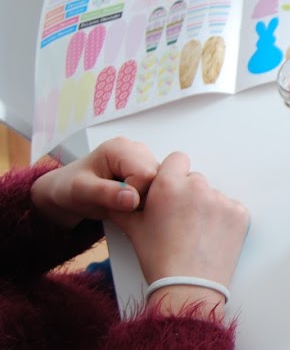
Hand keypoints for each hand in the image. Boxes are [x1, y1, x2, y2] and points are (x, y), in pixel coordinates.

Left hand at [31, 137, 157, 228]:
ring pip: (163, 185)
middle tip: (119, 202)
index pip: (147, 174)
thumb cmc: (70, 188)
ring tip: (123, 201)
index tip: (116, 201)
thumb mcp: (80, 192)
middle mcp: (137, 150)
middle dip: (143, 197)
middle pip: (159, 178)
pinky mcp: (149, 172)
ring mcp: (145, 160)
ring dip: (146, 200)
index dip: (136, 194)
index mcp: (120, 147)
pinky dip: (148, 200)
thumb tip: (133, 199)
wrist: (65, 194)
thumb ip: (105, 194)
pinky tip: (131, 201)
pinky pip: (161, 189)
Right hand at [110, 152, 249, 317]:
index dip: (172, 175)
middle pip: (195, 179)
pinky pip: (231, 208)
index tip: (170, 193)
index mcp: (169, 184)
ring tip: (196, 233)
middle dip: (188, 194)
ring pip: (213, 195)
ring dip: (206, 207)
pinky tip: (211, 237)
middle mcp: (198, 187)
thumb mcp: (133, 228)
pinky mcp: (240, 214)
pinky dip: (224, 219)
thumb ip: (126, 204)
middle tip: (181, 219)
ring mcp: (221, 200)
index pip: (177, 159)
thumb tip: (121, 194)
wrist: (189, 287)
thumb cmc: (160, 259)